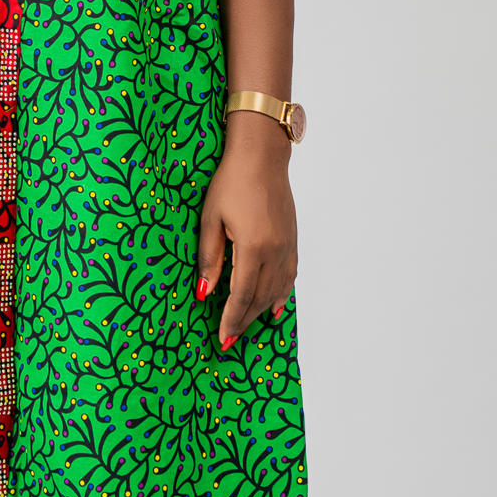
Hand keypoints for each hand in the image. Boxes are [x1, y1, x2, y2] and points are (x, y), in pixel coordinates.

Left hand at [196, 111, 296, 349]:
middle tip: (230, 339)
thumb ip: (209, 258)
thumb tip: (204, 293)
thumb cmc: (231, 181)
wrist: (261, 156)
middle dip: (244, 321)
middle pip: (259, 298)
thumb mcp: (211, 218)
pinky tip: (273, 306)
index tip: (222, 339)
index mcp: (253, 248)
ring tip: (245, 326)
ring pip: (275, 291)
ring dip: (260, 312)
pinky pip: (288, 277)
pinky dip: (280, 295)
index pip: (241, 296)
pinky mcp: (292, 240)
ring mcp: (287, 247)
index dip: (231, 320)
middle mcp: (275, 252)